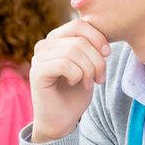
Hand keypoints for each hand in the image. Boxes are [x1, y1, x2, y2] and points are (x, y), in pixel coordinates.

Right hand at [29, 19, 109, 142]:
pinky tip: (74, 83)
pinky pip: (65, 64)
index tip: (107, 54)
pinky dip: (77, 75)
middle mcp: (45, 44)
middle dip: (97, 61)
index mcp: (56, 38)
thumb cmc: (75, 92)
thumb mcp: (88, 64)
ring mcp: (39, 57)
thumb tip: (103, 34)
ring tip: (88, 82)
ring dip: (88, 70)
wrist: (61, 119)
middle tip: (99, 78)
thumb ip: (90, 47)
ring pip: (74, 52)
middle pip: (80, 40)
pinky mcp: (37, 72)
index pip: (79, 24)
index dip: (98, 38)